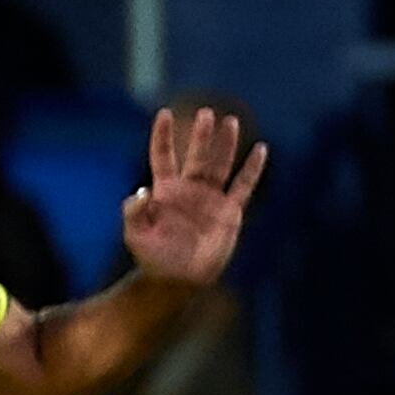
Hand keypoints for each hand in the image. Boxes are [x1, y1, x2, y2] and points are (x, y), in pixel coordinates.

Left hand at [119, 102, 266, 287]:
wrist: (175, 281)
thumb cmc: (152, 257)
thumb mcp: (134, 233)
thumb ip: (134, 211)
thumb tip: (144, 191)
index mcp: (164, 190)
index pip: (162, 155)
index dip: (163, 135)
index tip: (163, 113)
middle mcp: (188, 189)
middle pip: (196, 155)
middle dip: (200, 135)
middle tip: (205, 113)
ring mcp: (210, 199)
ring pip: (220, 165)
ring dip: (225, 144)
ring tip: (230, 120)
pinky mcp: (229, 212)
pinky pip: (243, 186)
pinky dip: (252, 169)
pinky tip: (260, 150)